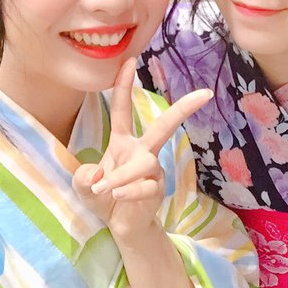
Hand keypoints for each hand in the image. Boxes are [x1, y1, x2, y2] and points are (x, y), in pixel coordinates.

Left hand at [72, 58, 212, 237]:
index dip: (124, 85)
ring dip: (123, 175)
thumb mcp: (84, 187)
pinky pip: (146, 186)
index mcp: (123, 141)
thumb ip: (83, 179)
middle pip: (164, 125)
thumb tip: (97, 176)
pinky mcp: (158, 188)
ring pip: (144, 163)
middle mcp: (142, 150)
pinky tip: (118, 198)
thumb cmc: (103, 198)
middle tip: (205, 94)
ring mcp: (153, 169)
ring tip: (106, 190)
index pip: (122, 109)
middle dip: (183, 108)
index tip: (130, 60)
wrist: (121, 226)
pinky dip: (129, 191)